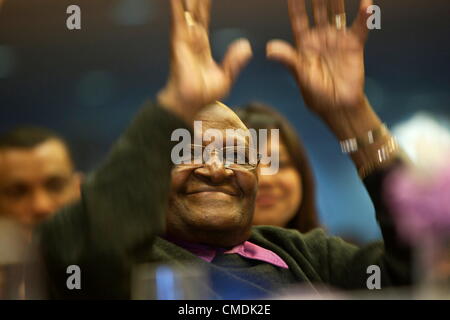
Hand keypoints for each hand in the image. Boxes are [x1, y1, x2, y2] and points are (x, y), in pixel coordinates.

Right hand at [158, 0, 252, 121]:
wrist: (191, 105)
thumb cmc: (204, 96)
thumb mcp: (226, 77)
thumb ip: (234, 61)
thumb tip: (248, 46)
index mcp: (201, 45)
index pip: (203, 17)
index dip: (205, 3)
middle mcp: (190, 38)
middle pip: (193, 9)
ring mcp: (184, 39)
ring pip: (186, 10)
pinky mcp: (180, 42)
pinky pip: (178, 19)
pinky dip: (176, 6)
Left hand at [267, 0, 372, 114]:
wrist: (338, 107)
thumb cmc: (316, 95)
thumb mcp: (300, 76)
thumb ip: (288, 59)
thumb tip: (268, 49)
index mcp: (304, 44)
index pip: (298, 17)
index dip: (296, 2)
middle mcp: (320, 37)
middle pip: (318, 8)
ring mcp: (337, 39)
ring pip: (337, 11)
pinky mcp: (354, 45)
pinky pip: (360, 26)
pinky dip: (364, 15)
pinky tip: (366, 3)